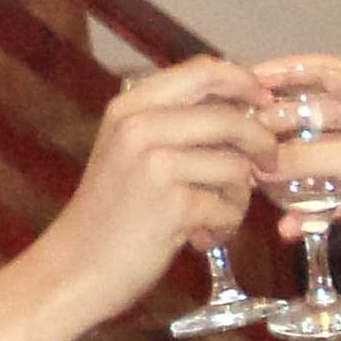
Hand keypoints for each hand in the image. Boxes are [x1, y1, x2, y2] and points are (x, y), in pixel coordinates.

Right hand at [33, 58, 265, 312]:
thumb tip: (248, 107)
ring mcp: (155, 166)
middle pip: (230, 117)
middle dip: (260, 142)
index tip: (265, 101)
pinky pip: (229, 207)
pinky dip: (225, 226)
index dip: (244, 82)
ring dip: (238, 196)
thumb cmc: (110, 213)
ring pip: (236, 166)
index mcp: (130, 107)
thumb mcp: (130, 150)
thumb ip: (177, 123)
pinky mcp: (173, 207)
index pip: (203, 70)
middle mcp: (140, 128)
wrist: (74, 270)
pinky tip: (200, 237)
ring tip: (214, 215)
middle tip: (266, 163)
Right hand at [247, 54, 340, 268]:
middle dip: (280, 126)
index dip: (289, 71)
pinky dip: (308, 210)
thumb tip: (259, 162)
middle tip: (245, 135)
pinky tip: (288, 225)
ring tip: (256, 177)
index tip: (251, 80)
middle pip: (314, 116)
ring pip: (316, 157)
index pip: (326, 71)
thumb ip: (311, 159)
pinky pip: (326, 196)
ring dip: (289, 168)